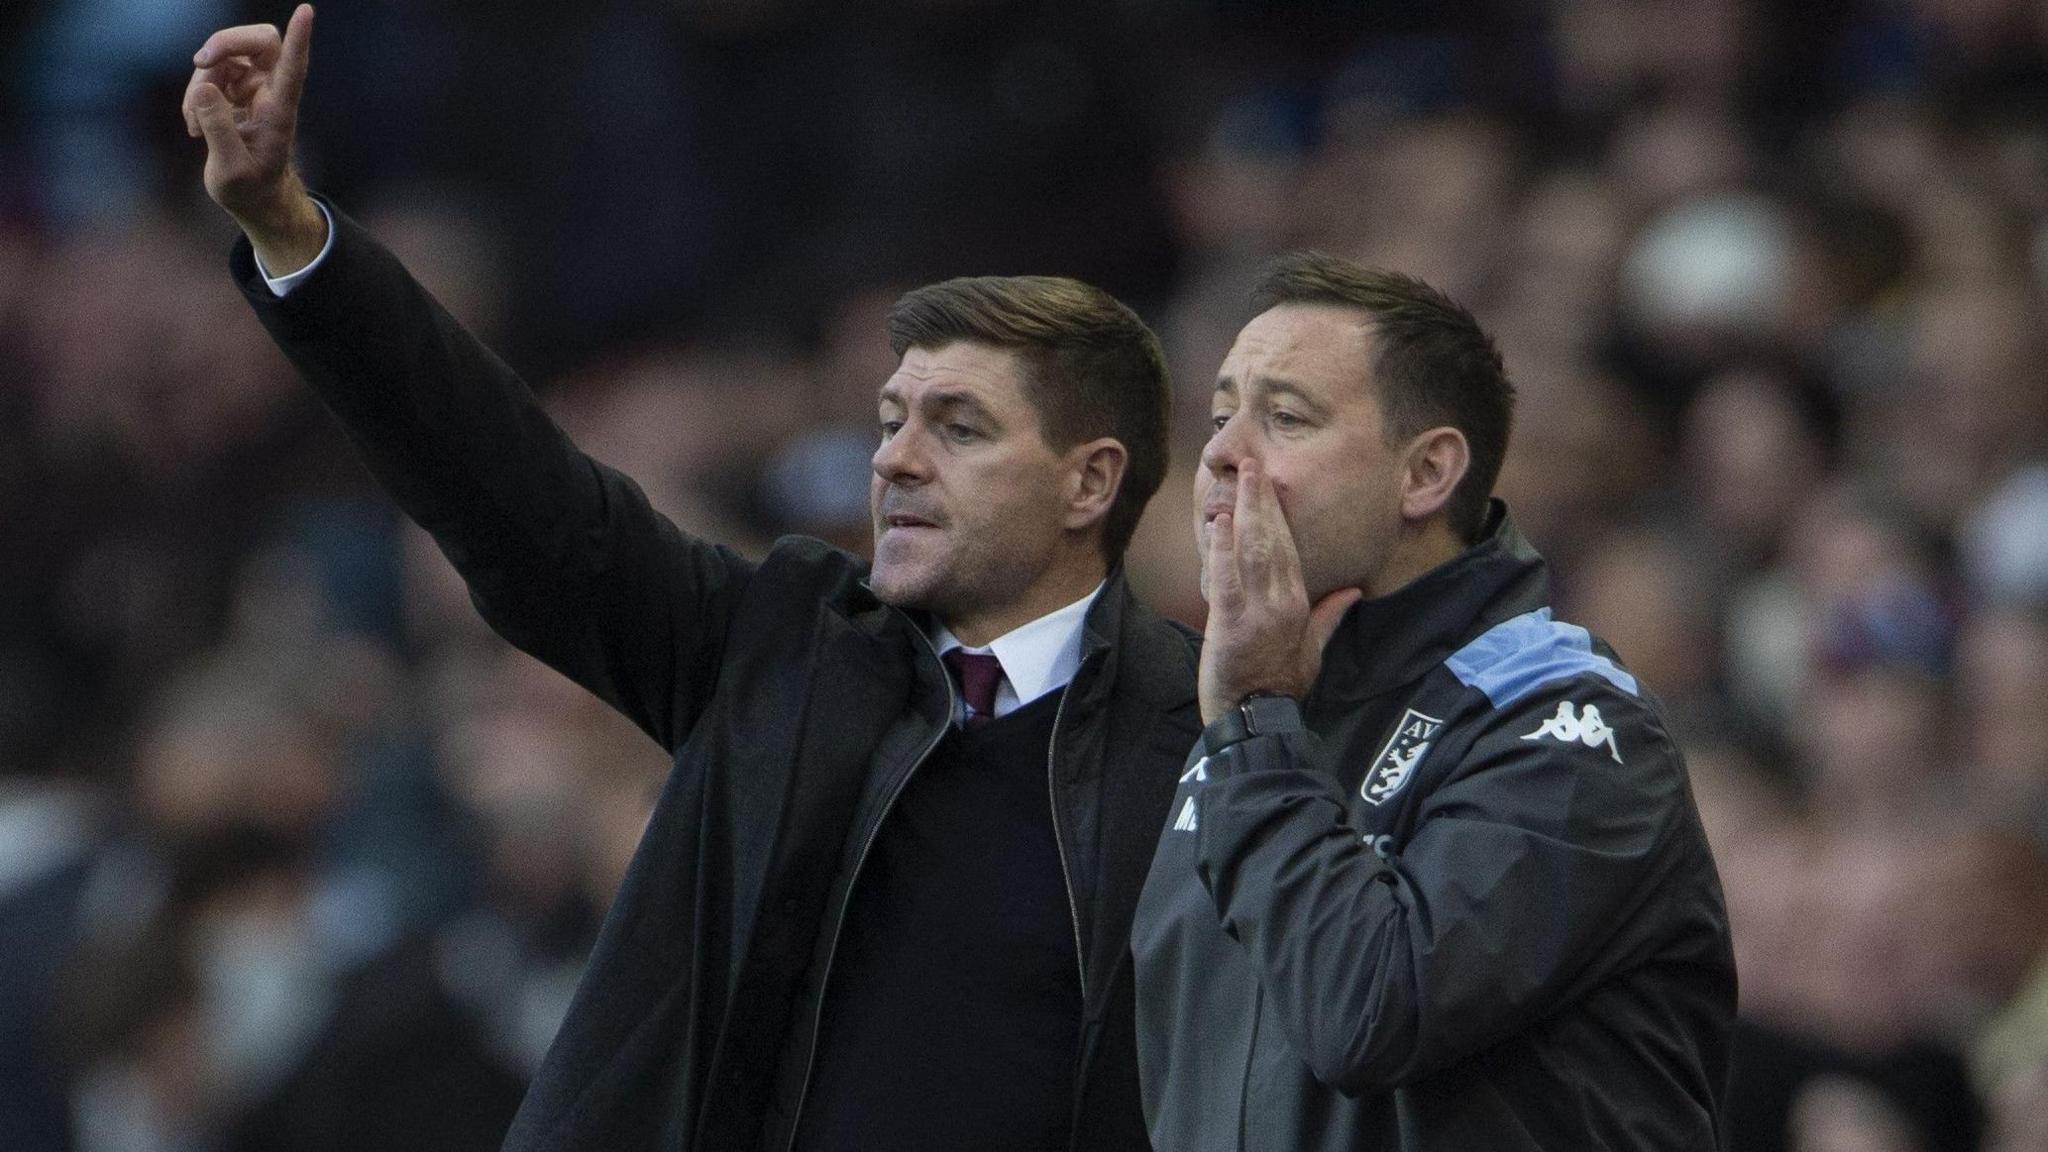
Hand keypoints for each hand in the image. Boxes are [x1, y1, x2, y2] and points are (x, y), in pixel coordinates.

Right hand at [183, 4, 325, 274]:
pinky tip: (194, 126)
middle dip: (225, 42)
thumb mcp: (230, 170)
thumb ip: (219, 129)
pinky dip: (195, 94)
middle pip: (259, 40)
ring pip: (224, 58)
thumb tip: (204, 85)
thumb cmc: (249, 188)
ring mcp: (253, 88)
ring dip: (200, 81)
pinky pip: (209, 74)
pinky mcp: (234, 90)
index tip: (306, 11)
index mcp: (281, 110)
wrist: (252, 196)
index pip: (294, 67)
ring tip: (194, 125)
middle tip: (200, 63)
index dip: (299, 38)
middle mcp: (271, 91)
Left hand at [1198, 459, 1361, 722]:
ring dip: (1246, 513)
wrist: (1258, 719)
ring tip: (1240, 479)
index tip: (1272, 484)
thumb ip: (1330, 616)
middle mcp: (1281, 602)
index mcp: (1299, 604)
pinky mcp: (1230, 625)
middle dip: (1263, 501)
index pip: (1290, 549)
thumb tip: (1353, 589)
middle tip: (1254, 465)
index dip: (1280, 515)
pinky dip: (1224, 549)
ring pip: (1253, 552)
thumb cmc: (1283, 686)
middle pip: (1274, 542)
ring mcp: (1257, 612)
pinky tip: (1221, 522)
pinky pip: (1227, 579)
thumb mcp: (1314, 650)